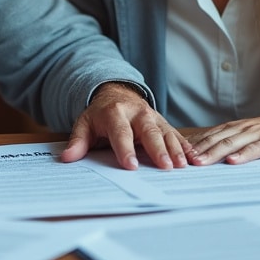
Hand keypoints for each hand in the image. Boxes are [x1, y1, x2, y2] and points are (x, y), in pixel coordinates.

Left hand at [59, 82, 189, 169]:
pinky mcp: (163, 122)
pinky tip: (192, 159)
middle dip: (158, 149)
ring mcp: (153, 116)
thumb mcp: (84, 124)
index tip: (131, 165)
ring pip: (165, 132)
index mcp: (115, 112)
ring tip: (181, 165)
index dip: (126, 149)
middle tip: (165, 166)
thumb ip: (78, 141)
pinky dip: (185, 146)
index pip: (120, 132)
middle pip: (149, 131)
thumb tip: (67, 157)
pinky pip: (176, 134)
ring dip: (175, 149)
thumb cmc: (100, 115)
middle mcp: (137, 113)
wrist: (117, 94)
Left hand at [187, 102, 259, 165]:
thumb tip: (208, 153)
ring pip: (231, 143)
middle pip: (216, 139)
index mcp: (235, 127)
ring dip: (214, 152)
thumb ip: (231, 141)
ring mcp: (256, 134)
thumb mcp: (250, 134)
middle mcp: (242, 129)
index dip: (192, 144)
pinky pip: (255, 148)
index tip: (176, 153)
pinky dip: (243, 155)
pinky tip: (233, 161)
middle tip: (181, 160)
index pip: (209, 135)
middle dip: (197, 149)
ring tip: (199, 161)